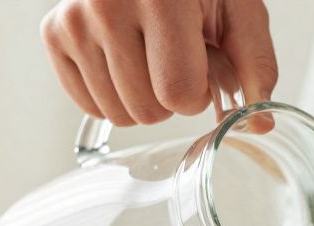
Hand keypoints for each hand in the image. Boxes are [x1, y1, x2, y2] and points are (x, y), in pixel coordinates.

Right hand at [40, 0, 277, 125]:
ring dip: (142, 98)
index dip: (198, 92)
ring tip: (149, 55)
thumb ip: (254, 65)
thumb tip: (259, 125)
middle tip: (174, 57)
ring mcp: (74, 21)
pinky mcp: (54, 34)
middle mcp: (107, 6)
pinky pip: (89, 106)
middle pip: (146, 111)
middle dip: (169, 98)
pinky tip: (124, 58)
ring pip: (117, 115)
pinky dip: (113, 93)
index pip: (177, 93)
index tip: (200, 64)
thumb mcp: (238, 8)